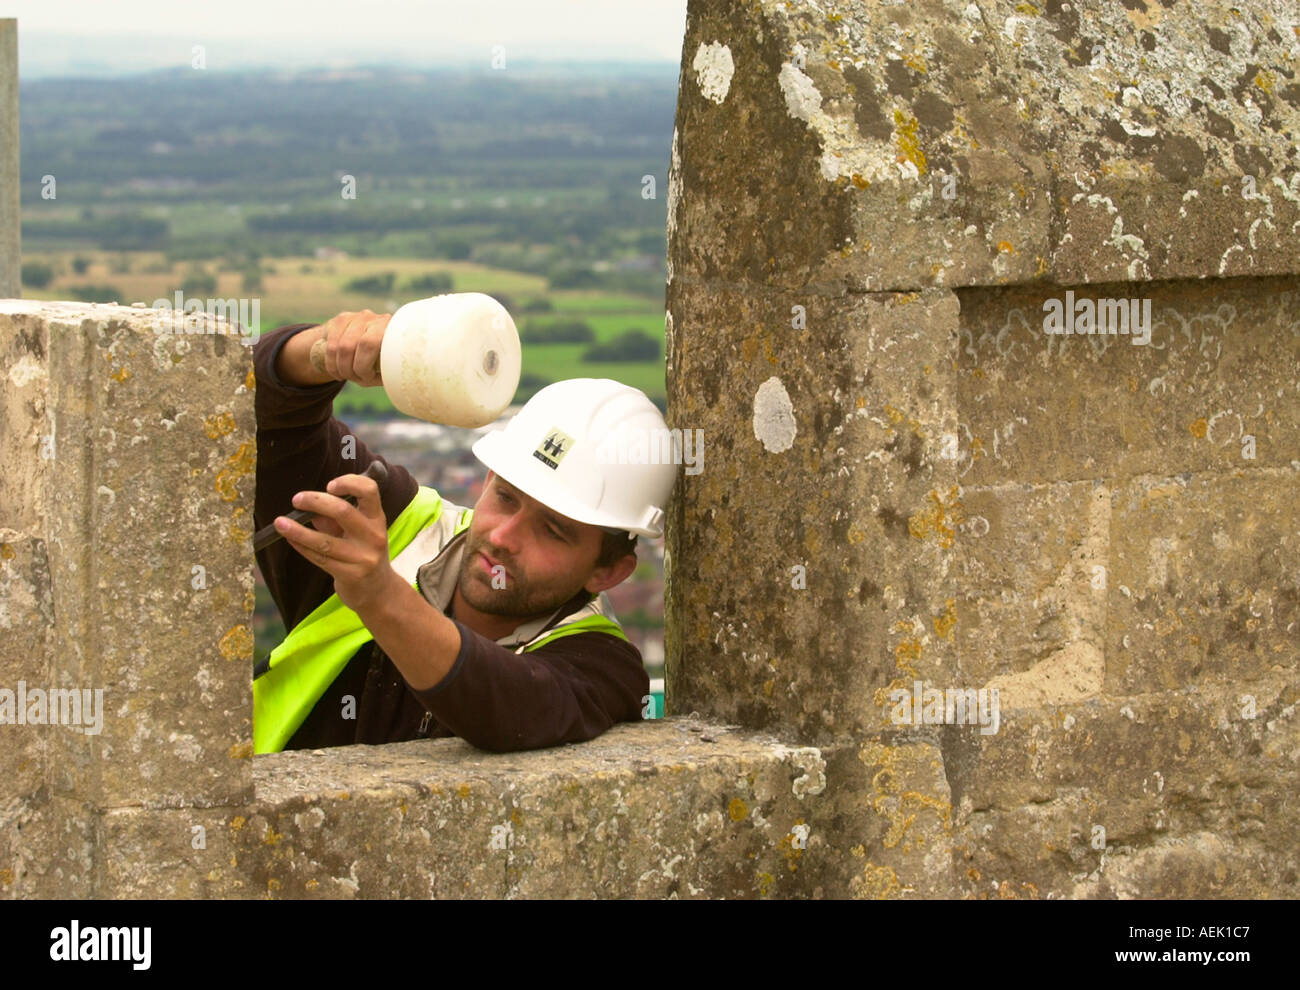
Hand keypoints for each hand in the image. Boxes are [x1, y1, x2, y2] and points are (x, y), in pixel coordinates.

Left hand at [274, 470, 396, 612]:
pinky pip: (320, 558)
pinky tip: (289, 539)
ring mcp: (363, 557)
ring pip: (324, 541)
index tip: (329, 485)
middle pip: (343, 511)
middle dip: (315, 502)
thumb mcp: (357, 532)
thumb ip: (335, 518)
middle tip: (297, 499)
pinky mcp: (351, 575)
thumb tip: (308, 507)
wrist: (378, 590)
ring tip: (279, 523)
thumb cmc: (363, 552)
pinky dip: (301, 546)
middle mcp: (374, 536)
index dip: (349, 482)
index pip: (369, 491)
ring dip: (298, 530)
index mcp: (377, 519)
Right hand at [312, 309, 390, 385]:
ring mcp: (355, 317)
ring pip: (340, 346)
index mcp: (389, 328)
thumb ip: (387, 372)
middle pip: (352, 345)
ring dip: (340, 367)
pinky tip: (337, 372)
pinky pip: (331, 345)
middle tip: (354, 379)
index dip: (364, 367)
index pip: (370, 344)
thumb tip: (384, 382)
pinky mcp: (340, 320)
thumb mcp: (388, 365)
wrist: (369, 340)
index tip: (368, 378)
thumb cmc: (381, 359)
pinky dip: (331, 364)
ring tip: (345, 377)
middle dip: (350, 369)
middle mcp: (373, 318)